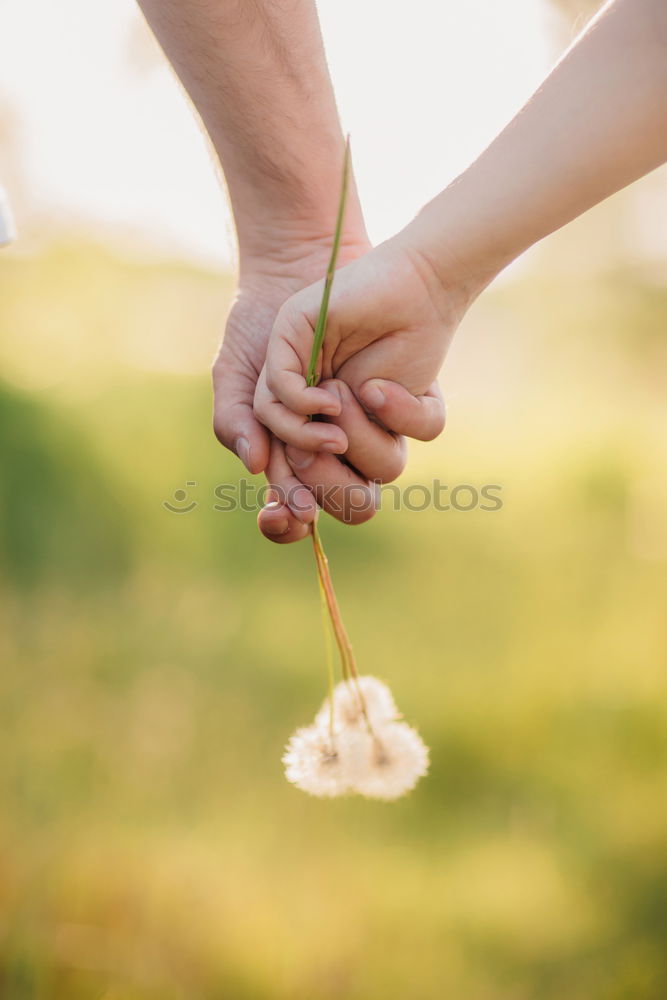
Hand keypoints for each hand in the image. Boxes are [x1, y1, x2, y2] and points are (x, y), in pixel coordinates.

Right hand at [212, 232, 444, 542]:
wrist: (310, 260)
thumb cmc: (265, 317)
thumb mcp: (238, 366)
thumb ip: (237, 416)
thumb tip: (258, 466)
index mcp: (294, 451)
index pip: (293, 512)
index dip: (287, 523)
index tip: (286, 513)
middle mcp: (338, 447)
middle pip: (345, 505)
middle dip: (327, 483)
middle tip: (318, 441)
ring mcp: (377, 425)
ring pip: (383, 472)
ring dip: (357, 436)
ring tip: (339, 392)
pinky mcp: (413, 401)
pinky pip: (421, 431)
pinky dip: (399, 412)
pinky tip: (375, 384)